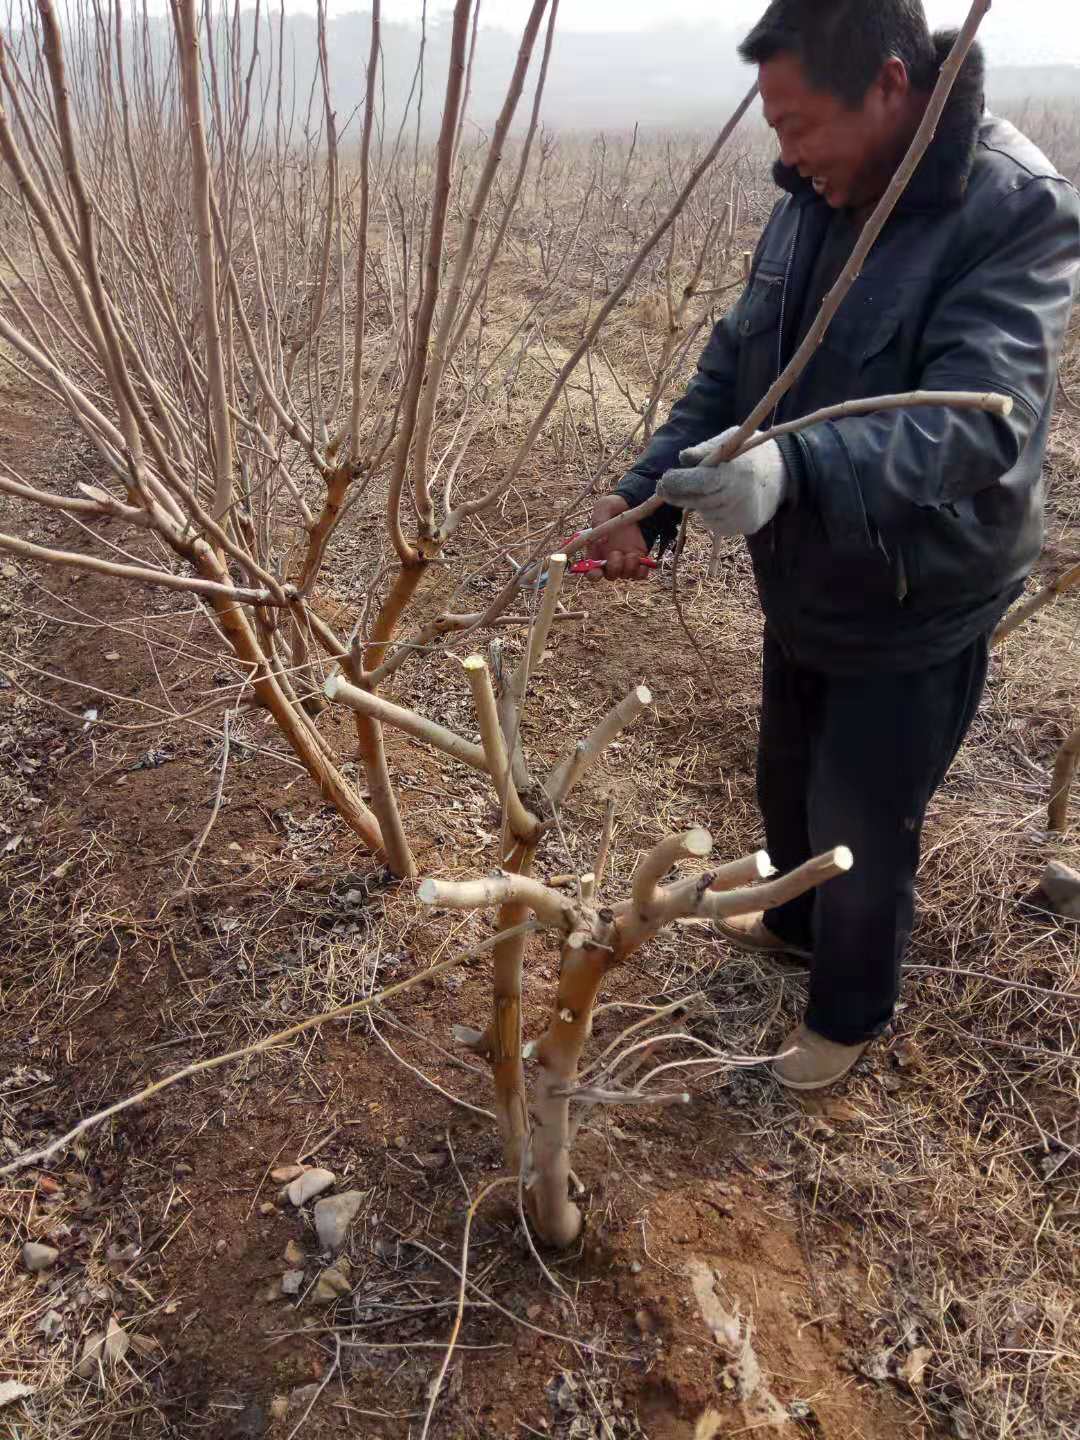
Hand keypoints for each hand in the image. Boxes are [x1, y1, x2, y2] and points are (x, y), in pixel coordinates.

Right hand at [587, 494, 652, 580]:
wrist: (634, 504)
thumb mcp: (604, 506)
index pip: (591, 571)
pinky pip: (640, 575)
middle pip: (610, 575)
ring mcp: (625, 559)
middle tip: (617, 553)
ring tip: (633, 554)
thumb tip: (602, 540)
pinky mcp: (639, 559)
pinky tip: (643, 561)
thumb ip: (599, 520)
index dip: (593, 575)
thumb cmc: (615, 506)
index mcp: (596, 550)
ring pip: (625, 575)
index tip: (597, 572)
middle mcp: (609, 558)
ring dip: (629, 568)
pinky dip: (641, 572)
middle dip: (613, 569)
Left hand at [657, 426, 787, 537]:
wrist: (783, 474)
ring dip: (697, 502)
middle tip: (664, 486)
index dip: (679, 482)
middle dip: (678, 494)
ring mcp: (742, 516)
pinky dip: (710, 513)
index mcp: (737, 473)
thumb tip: (682, 457)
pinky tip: (721, 501)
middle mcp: (740, 497)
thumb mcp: (731, 440)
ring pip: (704, 513)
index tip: (663, 479)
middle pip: (697, 501)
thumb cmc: (751, 452)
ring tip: (710, 488)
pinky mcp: (744, 528)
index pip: (702, 482)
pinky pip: (715, 523)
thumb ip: (706, 449)